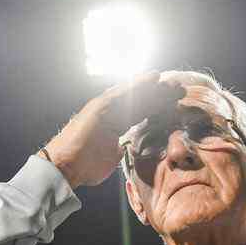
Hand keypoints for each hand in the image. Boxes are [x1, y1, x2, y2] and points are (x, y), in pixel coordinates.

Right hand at [41, 73, 184, 187]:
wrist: (66, 167)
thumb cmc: (85, 166)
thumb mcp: (112, 157)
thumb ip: (122, 149)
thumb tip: (130, 150)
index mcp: (115, 126)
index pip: (141, 115)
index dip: (159, 109)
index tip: (176, 105)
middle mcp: (111, 114)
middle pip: (140, 102)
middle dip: (159, 96)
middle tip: (179, 89)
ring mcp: (104, 109)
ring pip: (133, 95)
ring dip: (153, 87)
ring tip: (170, 80)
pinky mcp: (99, 106)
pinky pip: (121, 93)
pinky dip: (137, 84)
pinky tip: (153, 77)